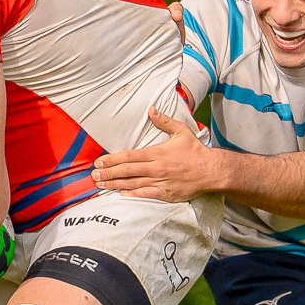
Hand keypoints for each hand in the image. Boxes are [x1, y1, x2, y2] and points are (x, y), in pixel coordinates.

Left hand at [90, 107, 218, 201]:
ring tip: (100, 185)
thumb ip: (164, 121)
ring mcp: (160, 182)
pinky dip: (133, 194)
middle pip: (127, 171)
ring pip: (132, 183)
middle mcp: (156, 168)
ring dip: (114, 184)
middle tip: (93, 175)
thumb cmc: (195, 151)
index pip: (129, 156)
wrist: (211, 171)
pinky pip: (146, 194)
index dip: (112, 159)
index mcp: (157, 153)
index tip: (99, 161)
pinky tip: (121, 194)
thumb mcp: (181, 131)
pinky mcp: (166, 194)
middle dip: (108, 173)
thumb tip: (151, 110)